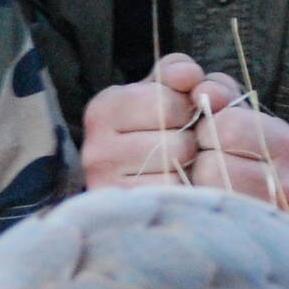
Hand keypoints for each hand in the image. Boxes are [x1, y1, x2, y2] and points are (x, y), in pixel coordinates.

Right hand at [81, 52, 288, 210]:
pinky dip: (186, 195)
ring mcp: (106, 187)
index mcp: (105, 108)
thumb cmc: (170, 128)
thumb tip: (190, 78)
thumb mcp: (173, 91)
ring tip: (182, 170)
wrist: (153, 185)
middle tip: (185, 149)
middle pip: (178, 143)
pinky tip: (178, 191)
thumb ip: (181, 72)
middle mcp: (95, 150)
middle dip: (193, 144)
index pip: (168, 104)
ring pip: (178, 175)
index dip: (189, 110)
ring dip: (192, 171)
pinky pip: (174, 200)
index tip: (182, 117)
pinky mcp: (126, 215)